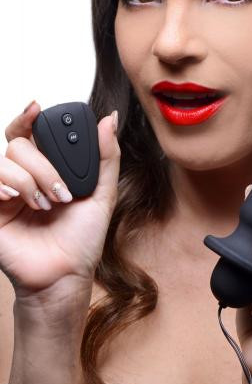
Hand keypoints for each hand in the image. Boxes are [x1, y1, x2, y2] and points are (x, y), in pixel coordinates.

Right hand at [0, 101, 120, 300]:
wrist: (64, 275)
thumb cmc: (82, 238)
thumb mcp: (103, 193)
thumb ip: (106, 155)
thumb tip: (108, 118)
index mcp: (49, 168)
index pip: (33, 132)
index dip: (31, 116)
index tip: (38, 108)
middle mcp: (25, 175)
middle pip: (20, 143)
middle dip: (44, 165)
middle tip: (61, 191)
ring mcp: (6, 191)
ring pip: (6, 159)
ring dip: (30, 179)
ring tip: (46, 204)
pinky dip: (5, 185)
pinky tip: (19, 199)